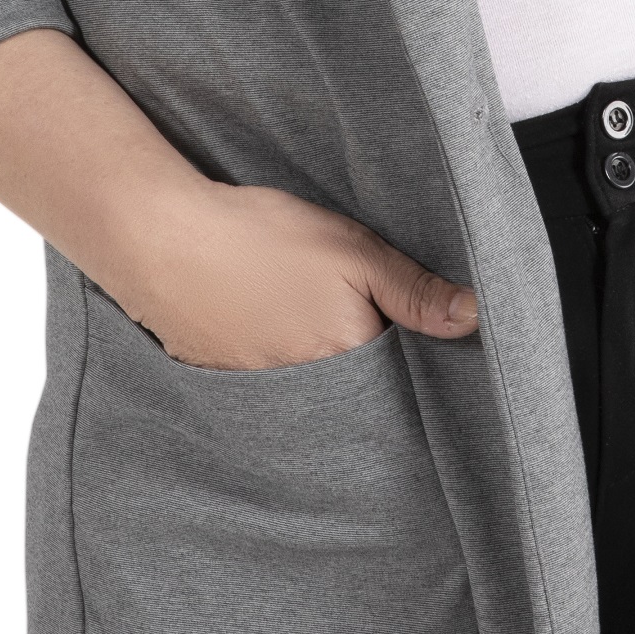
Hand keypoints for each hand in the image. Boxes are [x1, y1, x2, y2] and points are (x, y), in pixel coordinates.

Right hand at [112, 178, 479, 370]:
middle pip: (357, 393)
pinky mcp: (225, 385)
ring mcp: (262, 395)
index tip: (410, 337)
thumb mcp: (351, 249)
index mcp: (348, 360)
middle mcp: (309, 394)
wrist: (161, 238)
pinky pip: (270, 390)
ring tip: (311, 326)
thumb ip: (413, 288)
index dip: (410, 359)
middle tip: (357, 329)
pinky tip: (271, 330)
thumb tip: (473, 318)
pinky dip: (278, 367)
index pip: (401, 380)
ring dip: (320, 371)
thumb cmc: (258, 238)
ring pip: (313, 393)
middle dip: (368, 373)